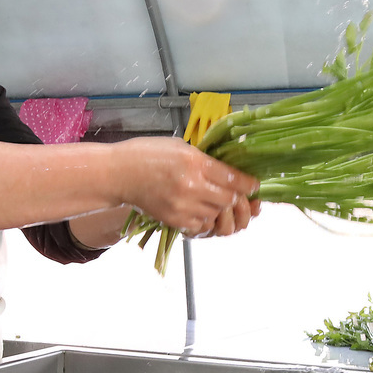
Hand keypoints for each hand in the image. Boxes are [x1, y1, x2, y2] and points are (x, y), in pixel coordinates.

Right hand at [114, 137, 258, 237]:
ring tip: (215, 201)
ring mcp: (183, 206)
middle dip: (238, 199)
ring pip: (217, 215)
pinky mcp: (174, 220)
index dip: (249, 184)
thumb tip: (229, 170)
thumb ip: (205, 159)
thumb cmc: (146, 154)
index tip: (254, 185)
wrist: (118, 174)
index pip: (234, 179)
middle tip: (237, 195)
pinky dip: (206, 220)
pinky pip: (201, 226)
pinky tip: (200, 210)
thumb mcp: (180, 147)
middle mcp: (192, 186)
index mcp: (195, 162)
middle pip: (230, 200)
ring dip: (221, 209)